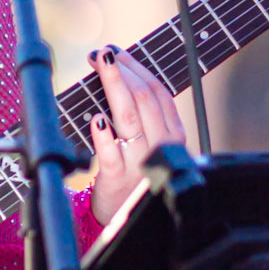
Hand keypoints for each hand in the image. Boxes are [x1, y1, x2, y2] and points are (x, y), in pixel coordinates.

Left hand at [88, 45, 185, 225]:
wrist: (129, 218)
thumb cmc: (136, 174)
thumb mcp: (150, 144)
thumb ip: (143, 116)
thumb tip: (119, 76)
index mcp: (172, 134)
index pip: (158, 92)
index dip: (138, 68)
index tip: (117, 52)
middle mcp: (160, 145)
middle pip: (143, 99)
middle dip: (122, 71)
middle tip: (102, 54)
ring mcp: (140, 162)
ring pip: (128, 117)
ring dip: (113, 86)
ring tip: (100, 65)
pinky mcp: (117, 179)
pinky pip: (111, 154)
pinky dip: (104, 136)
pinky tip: (96, 118)